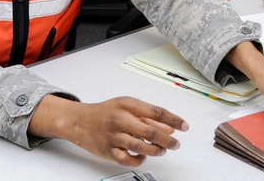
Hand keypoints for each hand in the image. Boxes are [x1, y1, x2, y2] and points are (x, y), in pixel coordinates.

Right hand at [29, 95, 187, 166]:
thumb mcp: (127, 106)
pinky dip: (138, 160)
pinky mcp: (108, 150)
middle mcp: (120, 119)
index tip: (184, 126)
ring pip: (140, 146)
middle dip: (167, 139)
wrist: (79, 121)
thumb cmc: (105, 112)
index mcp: (128, 105)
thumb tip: (169, 126)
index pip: (156, 112)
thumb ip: (148, 115)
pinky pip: (127, 159)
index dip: (173, 120)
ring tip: (162, 150)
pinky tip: (143, 156)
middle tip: (176, 143)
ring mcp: (113, 136)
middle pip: (150, 131)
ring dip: (156, 150)